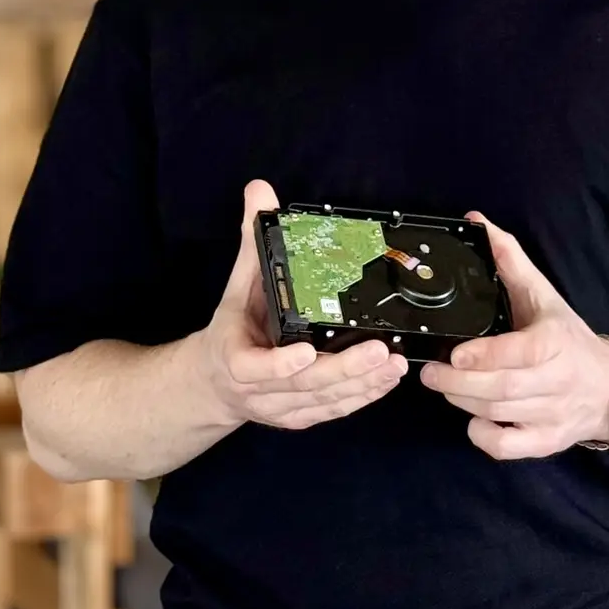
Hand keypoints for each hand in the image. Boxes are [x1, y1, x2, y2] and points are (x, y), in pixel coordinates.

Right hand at [197, 180, 408, 431]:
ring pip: (325, 400)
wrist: (214, 383)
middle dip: (344, 370)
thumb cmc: (234, 328)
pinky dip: (362, 397)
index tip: (305, 352)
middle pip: (304, 386)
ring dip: (362, 384)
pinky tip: (387, 380)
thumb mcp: (236, 283)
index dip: (280, 365)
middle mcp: (260, 391)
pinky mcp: (302, 418)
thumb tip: (259, 190)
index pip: (256, 368)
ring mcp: (283, 409)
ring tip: (394, 363)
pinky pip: (334, 410)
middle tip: (379, 351)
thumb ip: (251, 238)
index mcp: (237, 360)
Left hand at [419, 212, 608, 460]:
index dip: (487, 356)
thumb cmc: (568, 337)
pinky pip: (510, 449)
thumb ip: (510, 259)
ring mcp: (553, 416)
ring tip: (443, 385)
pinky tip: (473, 420)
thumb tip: (476, 221)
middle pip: (504, 389)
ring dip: (464, 402)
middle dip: (460, 383)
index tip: (456, 353)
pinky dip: (484, 438)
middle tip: (430, 372)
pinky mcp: (547, 443)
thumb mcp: (543, 294)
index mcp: (557, 342)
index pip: (522, 353)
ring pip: (501, 416)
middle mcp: (558, 381)